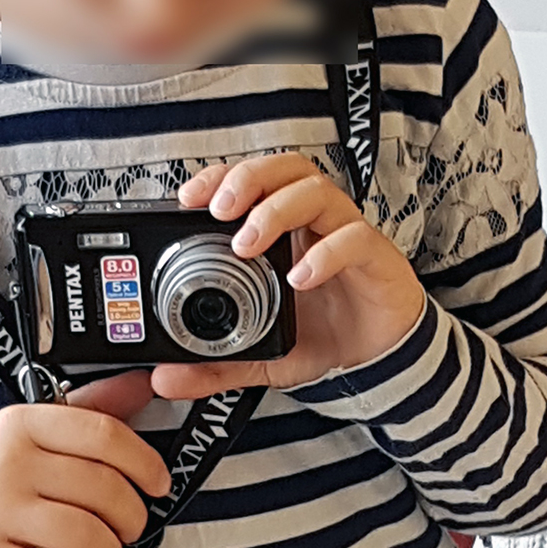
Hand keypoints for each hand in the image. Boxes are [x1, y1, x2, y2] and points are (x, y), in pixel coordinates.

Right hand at [0, 372, 168, 547]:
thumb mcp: (33, 432)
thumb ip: (89, 411)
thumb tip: (144, 383)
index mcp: (23, 423)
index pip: (104, 435)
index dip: (145, 463)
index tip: (159, 485)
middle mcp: (6, 462)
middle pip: (103, 488)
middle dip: (132, 516)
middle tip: (129, 527)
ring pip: (85, 535)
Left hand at [149, 155, 426, 401]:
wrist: (381, 361)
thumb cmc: (327, 337)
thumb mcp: (261, 356)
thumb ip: (215, 364)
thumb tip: (165, 378)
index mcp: (287, 232)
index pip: (254, 181)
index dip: (222, 176)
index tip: (188, 198)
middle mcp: (316, 224)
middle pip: (286, 169)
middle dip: (249, 180)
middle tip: (218, 211)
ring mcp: (347, 236)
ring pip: (317, 192)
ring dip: (276, 211)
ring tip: (247, 245)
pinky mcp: (377, 259)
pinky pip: (355, 239)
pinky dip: (326, 253)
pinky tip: (300, 278)